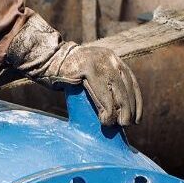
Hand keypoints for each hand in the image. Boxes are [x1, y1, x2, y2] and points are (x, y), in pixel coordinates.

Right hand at [4, 14, 141, 125]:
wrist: (46, 59)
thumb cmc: (66, 74)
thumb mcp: (90, 76)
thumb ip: (102, 84)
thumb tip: (116, 109)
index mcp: (112, 59)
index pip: (131, 82)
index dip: (136, 101)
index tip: (137, 118)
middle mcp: (108, 58)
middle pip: (125, 86)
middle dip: (129, 108)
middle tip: (127, 124)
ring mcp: (98, 61)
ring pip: (116, 90)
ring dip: (119, 110)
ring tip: (116, 124)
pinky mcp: (87, 68)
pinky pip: (102, 91)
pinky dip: (106, 107)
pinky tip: (105, 119)